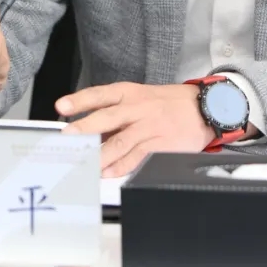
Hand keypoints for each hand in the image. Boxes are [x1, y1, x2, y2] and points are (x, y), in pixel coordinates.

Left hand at [57, 83, 213, 177]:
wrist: (204, 108)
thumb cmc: (168, 103)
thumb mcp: (142, 98)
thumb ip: (117, 114)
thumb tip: (89, 134)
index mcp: (130, 93)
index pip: (101, 95)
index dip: (80, 100)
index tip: (61, 106)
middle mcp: (138, 108)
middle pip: (108, 117)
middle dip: (85, 127)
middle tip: (68, 136)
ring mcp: (149, 126)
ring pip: (120, 141)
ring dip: (100, 154)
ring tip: (83, 163)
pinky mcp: (161, 144)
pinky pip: (137, 156)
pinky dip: (121, 166)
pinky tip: (108, 172)